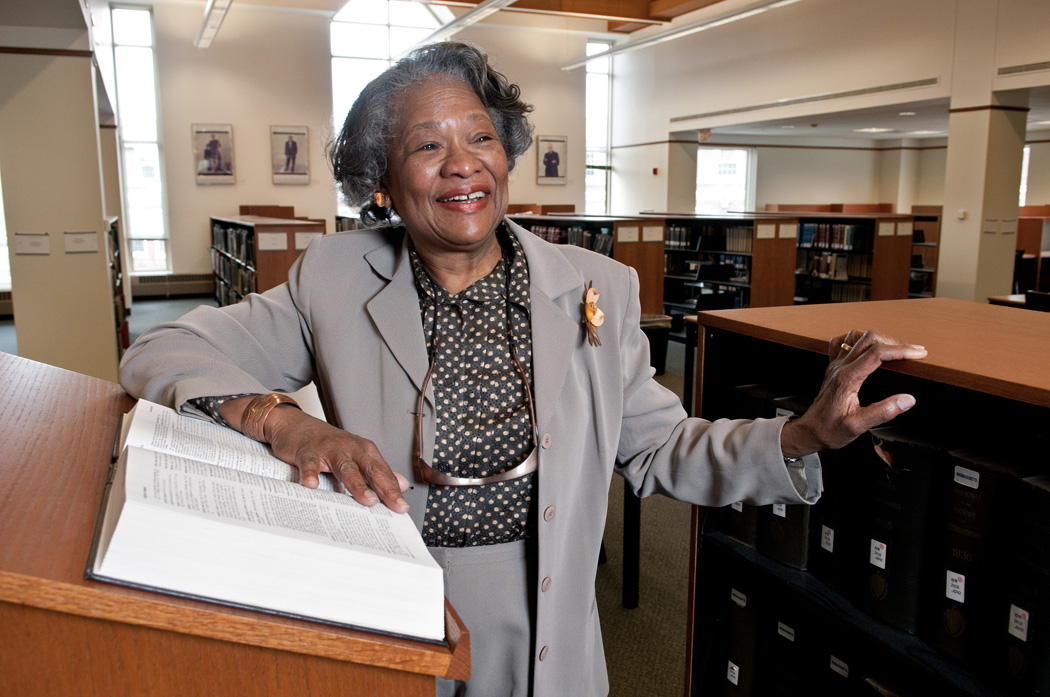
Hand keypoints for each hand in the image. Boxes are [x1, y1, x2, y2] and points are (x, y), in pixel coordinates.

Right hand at [219, 397, 409, 511]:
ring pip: (345, 467)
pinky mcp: (307, 452)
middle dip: (384, 487)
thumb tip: (402, 484)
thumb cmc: (328, 445)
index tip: (403, 507)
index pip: (383, 472)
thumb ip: (378, 471)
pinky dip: (311, 474)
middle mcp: (350, 449)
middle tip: (395, 504)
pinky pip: (310, 464)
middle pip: (370, 469)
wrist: (297, 426)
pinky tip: (312, 485)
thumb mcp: (356, 455)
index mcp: (364, 451)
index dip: (394, 490)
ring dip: (357, 484)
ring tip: (367, 500)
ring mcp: (329, 450)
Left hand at [780, 329, 926, 456]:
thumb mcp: (858, 426)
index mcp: (847, 378)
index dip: (901, 350)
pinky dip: (858, 340)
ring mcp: (835, 365)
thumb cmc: (830, 430)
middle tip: (913, 352)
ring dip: (879, 338)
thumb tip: (907, 400)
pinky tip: (867, 346)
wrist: (809, 431)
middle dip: (895, 342)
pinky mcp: (833, 367)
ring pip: (857, 337)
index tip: (919, 354)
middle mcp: (840, 367)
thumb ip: (883, 412)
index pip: (876, 353)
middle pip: (869, 339)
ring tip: (896, 349)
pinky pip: (843, 343)